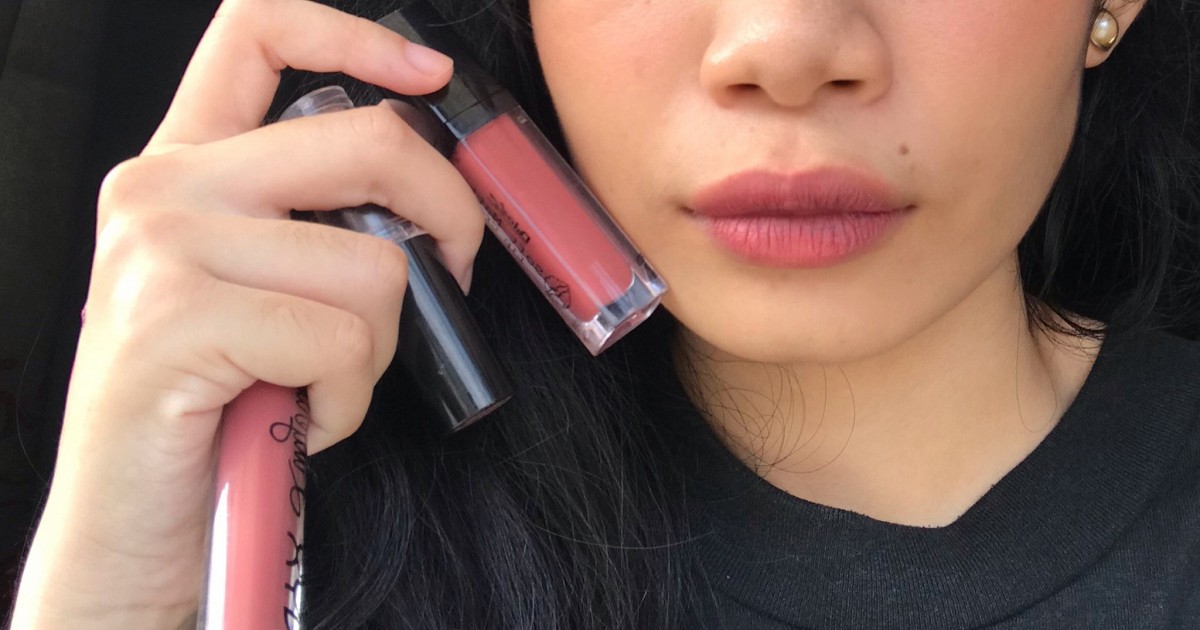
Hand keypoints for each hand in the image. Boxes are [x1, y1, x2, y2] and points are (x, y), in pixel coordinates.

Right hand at [10, 0, 482, 626]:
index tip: (429, 73)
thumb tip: (428, 197)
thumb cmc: (215, 403)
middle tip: (451, 273)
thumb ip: (310, 222)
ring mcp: (162, 245)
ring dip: (377, 351)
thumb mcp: (254, 288)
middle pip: (366, 141)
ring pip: (372, 267)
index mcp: (184, 165)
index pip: (258, 33)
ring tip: (318, 383)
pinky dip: (348, 399)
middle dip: (448, 215)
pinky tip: (295, 416)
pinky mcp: (176, 315)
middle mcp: (163, 187)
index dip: (356, 36)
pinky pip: (343, 342)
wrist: (133, 516)